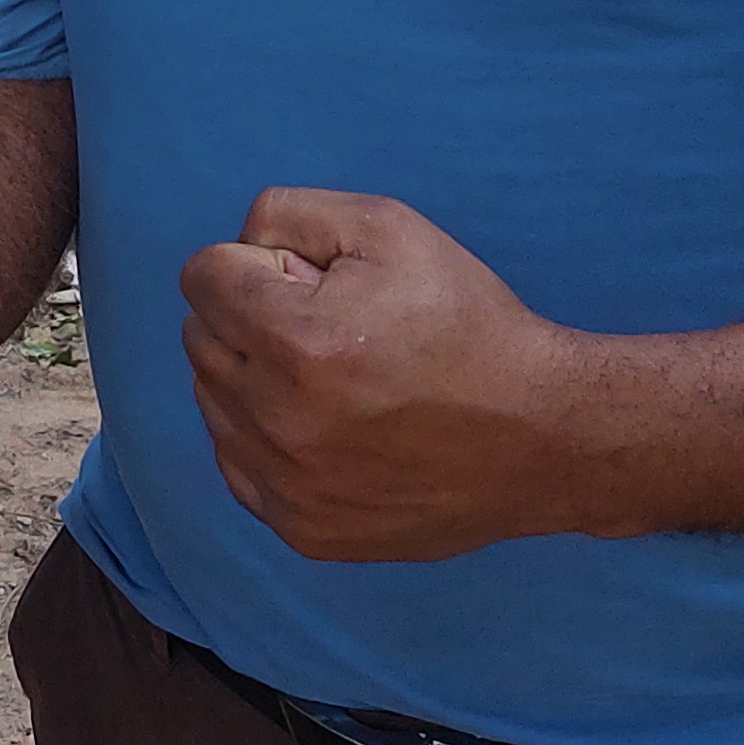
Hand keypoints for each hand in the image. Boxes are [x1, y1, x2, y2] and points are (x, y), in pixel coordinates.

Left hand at [180, 189, 595, 562]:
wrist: (542, 435)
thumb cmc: (467, 321)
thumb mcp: (387, 227)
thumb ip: (285, 215)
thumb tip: (234, 253)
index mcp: (294, 341)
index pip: (202, 277)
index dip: (258, 265)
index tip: (310, 281)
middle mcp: (279, 422)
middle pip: (201, 338)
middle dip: (250, 318)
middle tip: (331, 327)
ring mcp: (289, 486)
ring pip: (214, 404)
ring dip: (254, 379)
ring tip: (336, 380)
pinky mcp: (305, 530)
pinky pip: (239, 467)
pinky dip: (267, 441)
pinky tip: (329, 428)